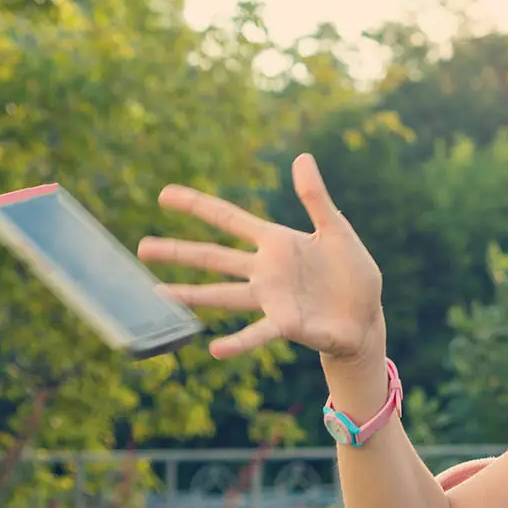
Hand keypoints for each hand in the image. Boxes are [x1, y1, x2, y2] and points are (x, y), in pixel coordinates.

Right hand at [138, 154, 384, 362]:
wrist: (366, 316)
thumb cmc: (351, 273)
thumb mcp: (336, 230)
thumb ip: (315, 197)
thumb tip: (301, 157)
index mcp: (276, 242)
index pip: (229, 219)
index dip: (197, 205)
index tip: (164, 194)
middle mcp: (265, 271)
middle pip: (214, 257)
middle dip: (178, 251)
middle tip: (141, 248)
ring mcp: (271, 299)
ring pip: (223, 295)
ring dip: (191, 295)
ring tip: (158, 293)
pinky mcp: (287, 324)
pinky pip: (257, 333)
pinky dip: (237, 342)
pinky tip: (214, 350)